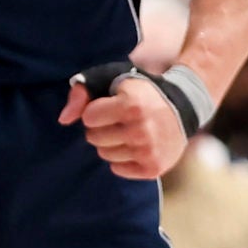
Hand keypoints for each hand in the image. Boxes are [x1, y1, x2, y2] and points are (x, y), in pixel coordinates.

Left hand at [62, 75, 187, 179]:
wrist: (183, 107)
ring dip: (111, 143)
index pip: (88, 118)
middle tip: (118, 120)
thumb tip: (63, 119)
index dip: (95, 111)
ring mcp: (148, 151)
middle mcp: (141, 129)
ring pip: (105, 154)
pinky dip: (121, 159)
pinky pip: (117, 169)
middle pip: (94, 138)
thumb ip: (83, 92)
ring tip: (127, 132)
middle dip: (100, 128)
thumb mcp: (114, 79)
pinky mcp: (153, 168)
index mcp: (131, 104)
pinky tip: (135, 145)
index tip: (110, 106)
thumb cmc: (141, 91)